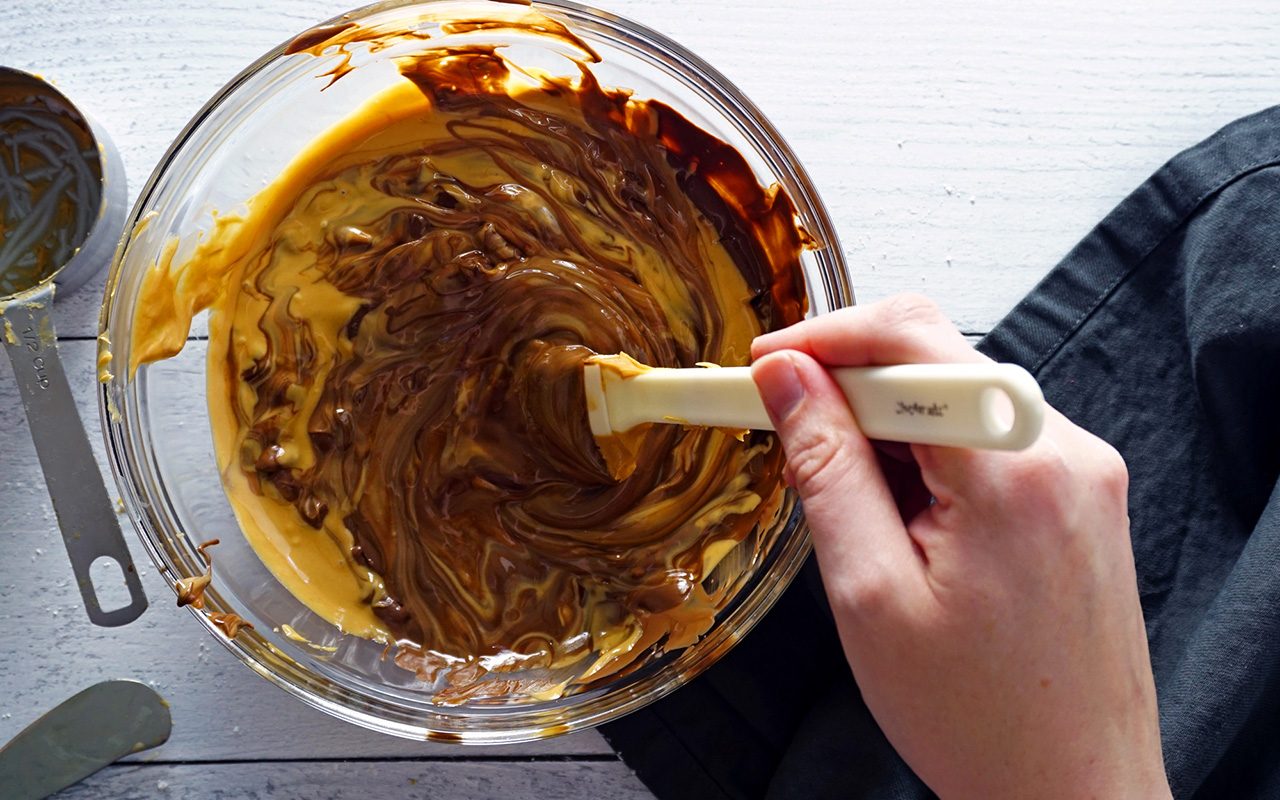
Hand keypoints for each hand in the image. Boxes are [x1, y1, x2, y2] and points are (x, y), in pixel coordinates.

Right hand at [751, 294, 1169, 798]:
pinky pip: (990, 439)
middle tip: (786, 441)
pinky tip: (905, 523)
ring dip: (889, 434)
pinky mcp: (1082, 495)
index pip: (907, 338)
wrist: (1074, 791)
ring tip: (855, 516)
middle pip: (933, 363)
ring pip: (957, 402)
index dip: (819, 341)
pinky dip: (932, 460)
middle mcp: (1065, 451)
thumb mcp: (869, 592)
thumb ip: (825, 467)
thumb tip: (788, 380)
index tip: (761, 369)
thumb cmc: (980, 718)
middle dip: (848, 392)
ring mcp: (1083, 472)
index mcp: (1012, 469)